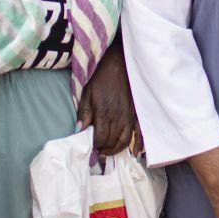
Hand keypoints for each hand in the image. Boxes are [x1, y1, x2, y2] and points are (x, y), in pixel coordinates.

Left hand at [78, 40, 137, 155]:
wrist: (120, 64)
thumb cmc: (102, 78)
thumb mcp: (87, 92)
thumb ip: (84, 112)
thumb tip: (79, 129)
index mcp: (104, 112)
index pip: (101, 138)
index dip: (96, 145)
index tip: (92, 145)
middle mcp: (118, 117)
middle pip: (112, 142)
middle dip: (104, 148)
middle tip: (99, 149)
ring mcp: (129, 116)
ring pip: (125, 141)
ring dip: (117, 149)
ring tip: (109, 150)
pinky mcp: (136, 113)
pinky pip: (139, 133)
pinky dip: (138, 145)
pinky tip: (136, 153)